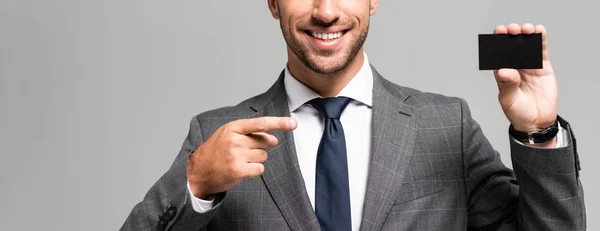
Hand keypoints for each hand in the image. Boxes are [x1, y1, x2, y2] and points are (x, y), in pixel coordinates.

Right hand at [187, 116, 297, 198]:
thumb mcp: (228, 134)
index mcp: (233, 128)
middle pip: (264, 142)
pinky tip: (241, 170)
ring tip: (239, 161)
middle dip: (259, 147)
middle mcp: (235, 140)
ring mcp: (236, 155)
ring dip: (255, 160)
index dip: (279, 123)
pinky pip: (259, 169)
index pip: (261, 123)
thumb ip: (250, 133)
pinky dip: (254, 171)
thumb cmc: (215, 152)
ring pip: (263, 156)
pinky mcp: (238, 170)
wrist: (198, 172)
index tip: (293, 124)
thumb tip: (273, 138)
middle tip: (244, 152)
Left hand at [493, 23, 557, 145]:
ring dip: (526, 35)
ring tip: (526, 29)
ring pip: (526, 47)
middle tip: (511, 29)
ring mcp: (528, 66)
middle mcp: (514, 67)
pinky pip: (541, 52)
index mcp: (502, 73)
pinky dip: (541, 41)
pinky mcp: (542, 68)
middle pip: (512, 47)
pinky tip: (539, 31)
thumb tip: (504, 71)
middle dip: (511, 36)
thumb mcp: (509, 100)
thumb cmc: (518, 112)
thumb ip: (508, 85)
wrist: (536, 122)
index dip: (497, 43)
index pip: (498, 55)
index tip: (498, 32)